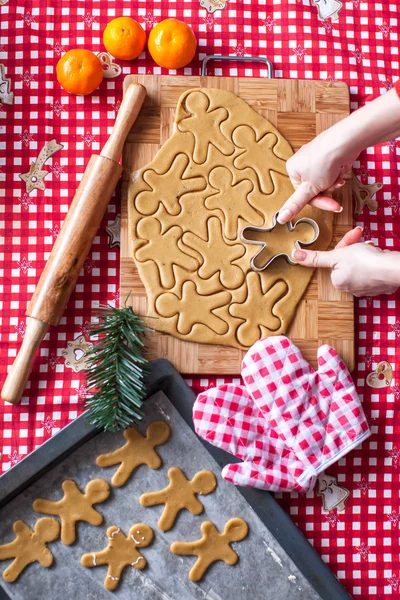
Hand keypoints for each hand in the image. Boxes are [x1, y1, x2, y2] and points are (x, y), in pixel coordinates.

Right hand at [278, 87, 399, 223]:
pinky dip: (337, 173)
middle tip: (333, 185)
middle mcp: (302, 162)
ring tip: (337, 175)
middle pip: (315, 188)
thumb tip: (280, 218)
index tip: (331, 205)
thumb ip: (295, 204)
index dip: (319, 200)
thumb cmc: (323, 162)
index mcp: (292, 169)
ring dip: (333, 181)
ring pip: (325, 181)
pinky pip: (331, 171)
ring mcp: (316, 158)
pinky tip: (341, 169)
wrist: (343, 143)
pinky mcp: (328, 155)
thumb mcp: (308, 189)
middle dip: (327, 189)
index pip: (304, 194)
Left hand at [293, 227, 399, 296]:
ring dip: (366, 253)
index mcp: (337, 282)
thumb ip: (316, 257)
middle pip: (348, 262)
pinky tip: (380, 257)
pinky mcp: (379, 286)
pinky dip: (375, 261)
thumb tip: (295, 256)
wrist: (393, 269)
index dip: (345, 245)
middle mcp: (350, 289)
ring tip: (373, 249)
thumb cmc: (366, 262)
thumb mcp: (337, 255)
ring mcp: (366, 289)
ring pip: (361, 265)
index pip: (336, 259)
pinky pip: (373, 270)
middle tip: (365, 241)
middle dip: (355, 248)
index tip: (354, 235)